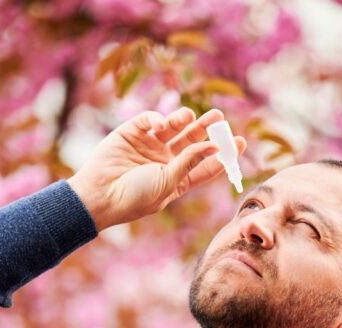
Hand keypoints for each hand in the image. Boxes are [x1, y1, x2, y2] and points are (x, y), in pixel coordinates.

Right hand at [66, 107, 246, 230]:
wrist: (100, 195)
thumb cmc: (135, 197)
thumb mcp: (168, 183)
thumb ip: (190, 162)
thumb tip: (215, 147)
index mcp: (177, 179)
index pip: (206, 164)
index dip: (223, 154)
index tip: (241, 143)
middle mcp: (165, 161)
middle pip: (193, 141)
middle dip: (207, 130)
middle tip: (220, 117)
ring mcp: (149, 146)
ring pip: (174, 127)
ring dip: (185, 119)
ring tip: (192, 116)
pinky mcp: (132, 132)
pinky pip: (151, 120)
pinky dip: (158, 119)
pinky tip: (160, 126)